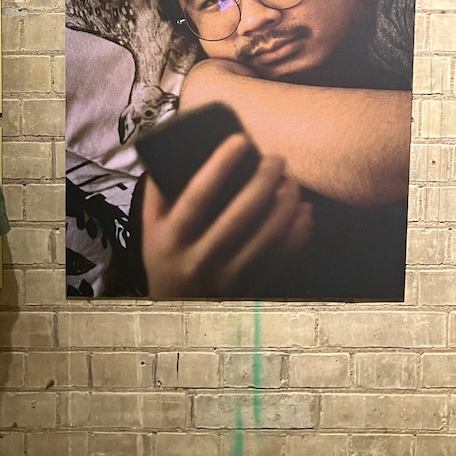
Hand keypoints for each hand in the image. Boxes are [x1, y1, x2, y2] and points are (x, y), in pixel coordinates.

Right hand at [142, 134, 312, 298]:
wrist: (174, 314)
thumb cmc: (165, 257)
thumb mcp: (151, 226)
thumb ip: (159, 191)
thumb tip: (174, 146)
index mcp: (172, 238)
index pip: (197, 197)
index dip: (219, 166)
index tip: (240, 140)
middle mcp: (198, 259)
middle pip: (237, 216)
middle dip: (262, 182)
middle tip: (277, 158)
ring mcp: (226, 278)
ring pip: (264, 239)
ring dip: (284, 207)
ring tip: (292, 182)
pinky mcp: (248, 289)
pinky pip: (278, 260)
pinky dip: (296, 236)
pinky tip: (305, 213)